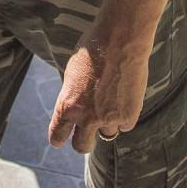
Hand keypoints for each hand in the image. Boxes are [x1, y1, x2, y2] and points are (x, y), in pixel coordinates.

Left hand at [48, 25, 150, 152]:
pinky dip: (125, 116)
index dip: (59, 139)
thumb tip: (77, 107)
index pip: (57, 136)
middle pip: (82, 146)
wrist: (120, 41)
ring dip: (109, 122)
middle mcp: (86, 117)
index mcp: (67, 106)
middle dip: (84, 142)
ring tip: (112, 100)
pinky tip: (125, 97)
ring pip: (108, 133)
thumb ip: (73, 95)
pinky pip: (125, 125)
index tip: (61, 140)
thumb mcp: (73, 74)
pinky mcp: (129, 116)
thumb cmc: (94, 49)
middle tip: (88, 135)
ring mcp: (109, 119)